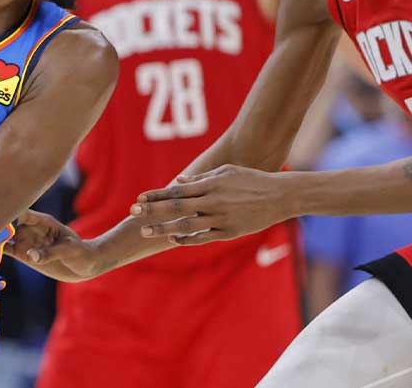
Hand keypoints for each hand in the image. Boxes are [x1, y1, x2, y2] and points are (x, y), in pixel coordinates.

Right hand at [3, 210, 101, 281]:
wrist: (85, 266)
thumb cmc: (81, 253)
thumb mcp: (69, 250)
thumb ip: (50, 252)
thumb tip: (30, 255)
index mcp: (42, 221)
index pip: (21, 212)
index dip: (8, 212)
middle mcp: (31, 229)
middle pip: (9, 222)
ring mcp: (26, 241)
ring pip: (3, 235)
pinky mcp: (24, 254)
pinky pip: (6, 250)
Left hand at [130, 165, 292, 245]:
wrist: (279, 196)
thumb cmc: (251, 180)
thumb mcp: (225, 172)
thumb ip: (201, 177)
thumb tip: (178, 180)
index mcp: (211, 185)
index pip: (176, 190)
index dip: (156, 195)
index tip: (138, 199)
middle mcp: (213, 202)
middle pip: (176, 207)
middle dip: (152, 210)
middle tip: (132, 213)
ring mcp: (221, 219)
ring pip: (186, 225)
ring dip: (164, 228)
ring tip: (146, 230)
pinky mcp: (229, 232)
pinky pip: (203, 237)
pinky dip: (187, 239)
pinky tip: (173, 239)